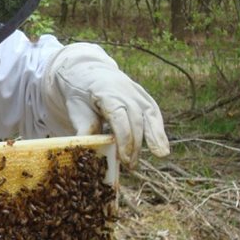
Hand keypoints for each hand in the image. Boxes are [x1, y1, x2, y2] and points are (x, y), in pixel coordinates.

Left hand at [41, 43, 169, 166]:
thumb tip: (85, 152)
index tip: (124, 159)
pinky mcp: (144, 96)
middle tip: (131, 165)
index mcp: (106, 93)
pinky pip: (154, 113)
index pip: (119, 118)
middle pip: (135, 119)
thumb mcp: (76, 109)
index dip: (123, 139)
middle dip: (135, 144)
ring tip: (159, 155)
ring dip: (155, 136)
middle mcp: (125, 91)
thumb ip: (84, 129)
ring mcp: (137, 92)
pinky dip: (159, 129)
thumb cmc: (82, 96)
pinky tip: (162, 146)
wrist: (89, 73)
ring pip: (149, 114)